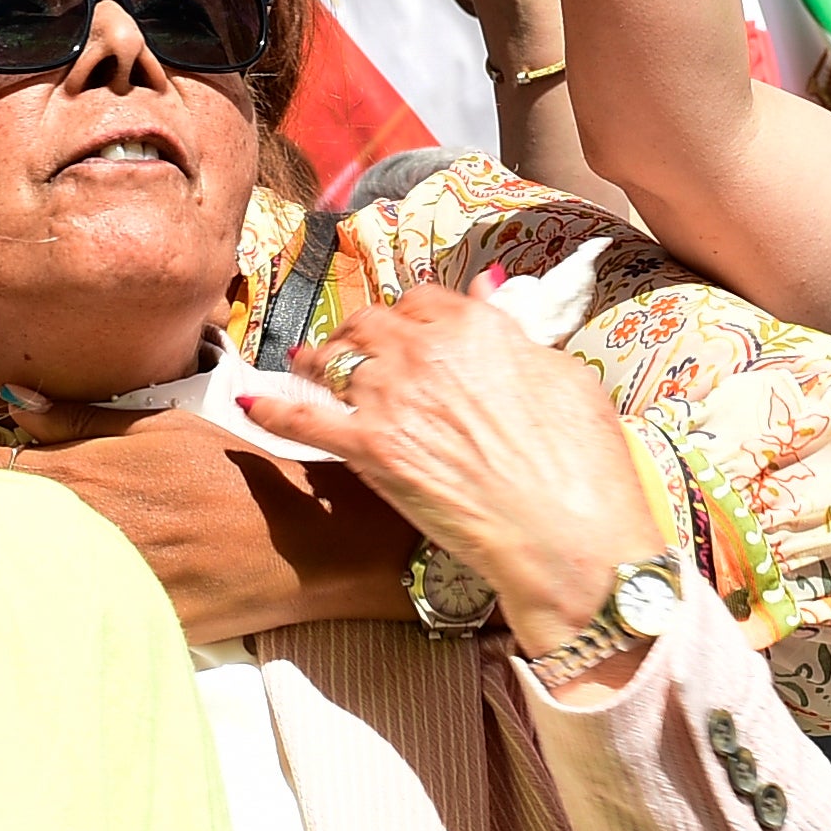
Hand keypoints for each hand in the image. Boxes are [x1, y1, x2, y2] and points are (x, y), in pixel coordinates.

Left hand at [0, 405, 417, 643]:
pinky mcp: (131, 622)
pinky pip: (70, 617)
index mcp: (92, 476)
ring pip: (25, 575)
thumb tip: (14, 402)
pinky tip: (9, 617)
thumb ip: (84, 421)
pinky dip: (39, 613)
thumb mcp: (160, 430)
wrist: (302, 542)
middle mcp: (90, 529)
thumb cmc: (230, 475)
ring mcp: (108, 579)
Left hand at [250, 282, 664, 663]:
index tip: (407, 328)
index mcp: (476, 328)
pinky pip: (305, 421)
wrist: (567, 537)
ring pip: (335, 364)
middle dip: (359, 333)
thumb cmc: (582, 463)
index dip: (411, 315)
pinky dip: (274, 410)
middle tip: (351, 346)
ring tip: (307, 367)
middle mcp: (426, 352)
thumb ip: (515, 333)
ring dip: (318, 363)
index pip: (424, 302)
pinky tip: (249, 404)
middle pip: (371, 325)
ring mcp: (392, 399)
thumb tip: (488, 293)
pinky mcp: (371, 451)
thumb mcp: (564, 377)